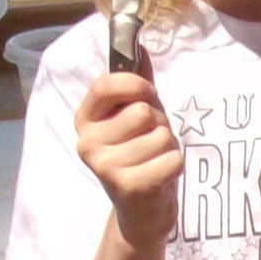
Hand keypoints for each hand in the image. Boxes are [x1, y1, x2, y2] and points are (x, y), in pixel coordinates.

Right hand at [75, 72, 181, 250]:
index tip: (146, 92)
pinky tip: (160, 176)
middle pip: (143, 111)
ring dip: (168, 146)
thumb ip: (136, 85)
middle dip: (159, 123)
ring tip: (154, 160)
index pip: (104, 85)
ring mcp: (105, 167)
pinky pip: (173, 158)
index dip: (134, 83)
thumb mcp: (135, 118)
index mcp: (85, 121)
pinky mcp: (129, 186)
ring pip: (161, 135)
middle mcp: (87, 143)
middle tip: (151, 142)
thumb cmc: (140, 156)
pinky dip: (175, 165)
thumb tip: (139, 47)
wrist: (141, 212)